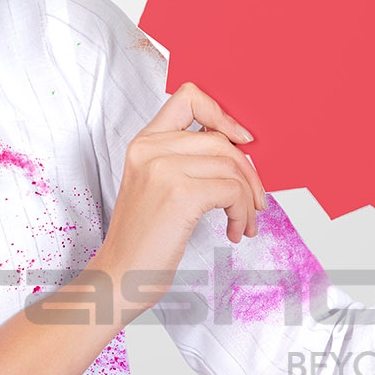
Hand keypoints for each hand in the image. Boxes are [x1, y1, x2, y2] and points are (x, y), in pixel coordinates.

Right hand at [93, 82, 265, 318]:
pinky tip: (235, 232)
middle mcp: (150, 149)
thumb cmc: (143, 239)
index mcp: (143, 142)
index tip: (242, 140)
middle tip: (254, 201)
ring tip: (245, 222)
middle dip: (248, 172)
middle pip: (221, 138)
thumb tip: (240, 153)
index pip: (189, 97)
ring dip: (249, 198)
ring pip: (232, 165)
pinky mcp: (180, 194)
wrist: (119, 277)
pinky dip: (243, 213)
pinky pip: (233, 191)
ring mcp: (163, 169)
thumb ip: (185, 161)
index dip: (222, 113)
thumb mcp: (157, 187)